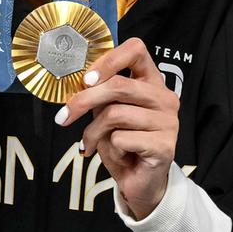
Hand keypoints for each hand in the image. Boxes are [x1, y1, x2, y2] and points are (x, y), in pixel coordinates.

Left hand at [57, 38, 178, 219]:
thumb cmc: (124, 143)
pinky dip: (111, 149)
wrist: (141, 181)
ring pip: (116, 114)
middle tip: (64, 117)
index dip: (108, 60)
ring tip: (91, 144)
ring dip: (93, 132)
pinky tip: (119, 156)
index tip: (87, 79)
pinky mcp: (165, 146)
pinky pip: (123, 139)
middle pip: (118, 85)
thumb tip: (79, 84)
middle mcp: (164, 97)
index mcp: (152, 82)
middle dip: (84, 101)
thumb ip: (100, 95)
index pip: (136, 50)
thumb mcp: (108, 113)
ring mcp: (168, 122)